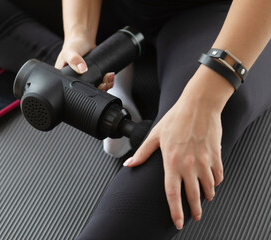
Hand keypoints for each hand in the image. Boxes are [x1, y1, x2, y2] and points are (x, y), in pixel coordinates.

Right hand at [55, 36, 114, 90]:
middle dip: (98, 89)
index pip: (74, 91)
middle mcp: (76, 81)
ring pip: (96, 88)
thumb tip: (82, 69)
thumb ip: (74, 60)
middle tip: (103, 83)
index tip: (93, 86)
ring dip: (105, 85)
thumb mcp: (69, 52)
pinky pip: (101, 82)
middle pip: (88, 91)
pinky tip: (110, 75)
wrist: (83, 39)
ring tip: (108, 77)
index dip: (84, 93)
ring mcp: (86, 79)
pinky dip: (107, 81)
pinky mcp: (94, 75)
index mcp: (65, 80)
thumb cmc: (72, 45)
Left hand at [123, 65, 233, 229]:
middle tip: (196, 217)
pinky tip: (214, 181)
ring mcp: (204, 161)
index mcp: (172, 162)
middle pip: (193, 195)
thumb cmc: (176, 118)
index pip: (172, 193)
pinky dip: (217, 181)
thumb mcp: (155, 135)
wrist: (199, 105)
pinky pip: (219, 175)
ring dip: (208, 196)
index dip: (175, 211)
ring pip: (209, 187)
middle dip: (195, 210)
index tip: (177, 222)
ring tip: (205, 199)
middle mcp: (189, 165)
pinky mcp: (216, 155)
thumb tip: (129, 164)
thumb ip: (142, 152)